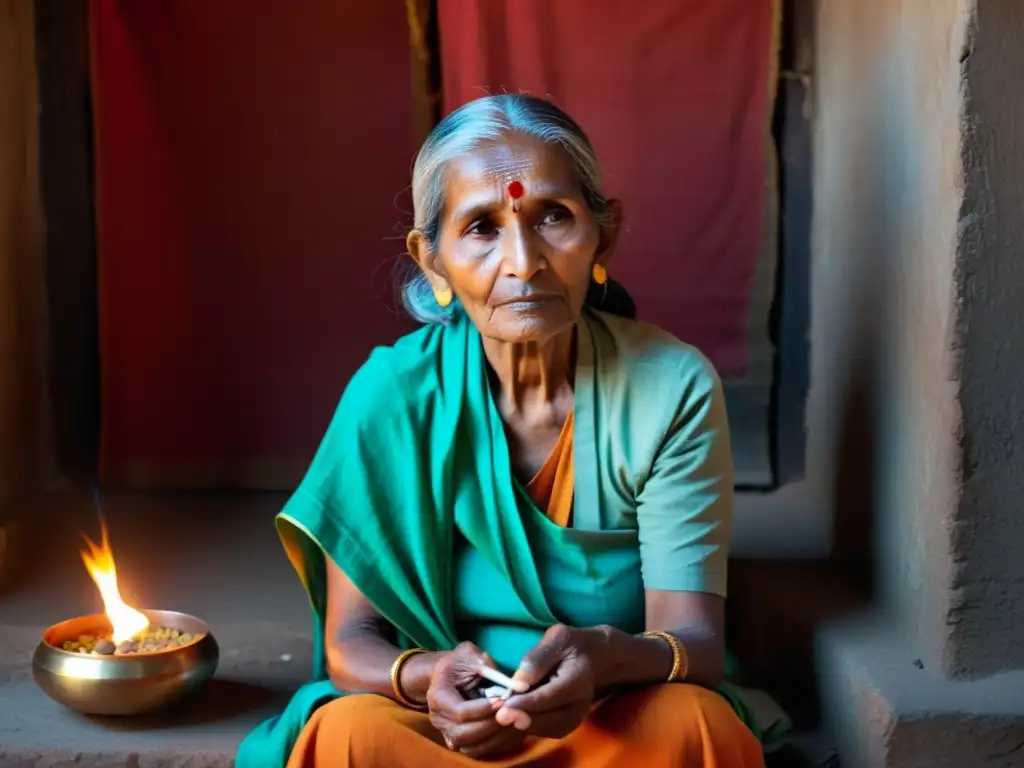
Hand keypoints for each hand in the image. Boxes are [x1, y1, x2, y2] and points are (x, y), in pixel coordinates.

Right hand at [426, 642, 527, 758]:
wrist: (448, 674)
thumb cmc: (460, 661)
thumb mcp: (470, 654)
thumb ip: (490, 668)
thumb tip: (520, 686)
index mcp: (438, 697)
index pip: (460, 712)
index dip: (482, 709)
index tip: (503, 701)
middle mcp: (440, 720)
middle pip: (464, 735)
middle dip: (491, 726)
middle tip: (514, 714)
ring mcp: (449, 733)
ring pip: (472, 748)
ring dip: (497, 738)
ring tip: (515, 722)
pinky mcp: (462, 741)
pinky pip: (479, 750)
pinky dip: (497, 744)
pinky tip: (513, 730)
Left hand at [496, 624, 607, 737]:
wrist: (596, 658)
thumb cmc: (573, 644)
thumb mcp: (557, 638)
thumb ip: (537, 659)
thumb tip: (517, 682)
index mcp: (577, 681)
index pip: (548, 697)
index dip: (525, 703)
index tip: (503, 707)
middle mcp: (579, 705)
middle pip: (547, 719)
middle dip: (521, 718)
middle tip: (498, 715)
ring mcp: (575, 718)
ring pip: (544, 729)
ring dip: (522, 724)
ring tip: (502, 715)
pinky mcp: (567, 724)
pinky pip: (544, 731)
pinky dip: (527, 726)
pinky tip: (514, 716)